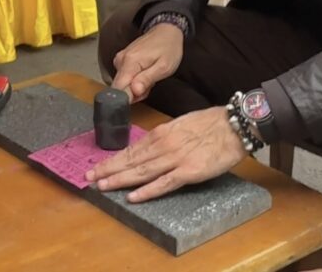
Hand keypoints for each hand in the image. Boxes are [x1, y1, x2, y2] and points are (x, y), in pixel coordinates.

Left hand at [86, 107, 247, 201]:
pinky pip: (164, 183)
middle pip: (131, 161)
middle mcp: (163, 146)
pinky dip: (147, 190)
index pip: (131, 150)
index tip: (96, 167)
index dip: (111, 160)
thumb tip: (148, 147)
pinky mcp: (189, 171)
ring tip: (102, 186)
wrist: (233, 125)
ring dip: (120, 180)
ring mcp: (175, 159)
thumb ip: (163, 137)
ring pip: (142, 172)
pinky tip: (133, 196)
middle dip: (108, 170)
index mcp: (160, 133)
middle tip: (88, 179)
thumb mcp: (179, 125)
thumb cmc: (209, 124)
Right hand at [111, 24, 184, 102]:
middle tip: (150, 84)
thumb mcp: (164, 67)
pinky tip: (144, 74)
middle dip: (134, 92)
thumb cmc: (168, 48)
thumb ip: (147, 80)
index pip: (118, 89)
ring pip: (122, 83)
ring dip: (136, 86)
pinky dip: (134, 79)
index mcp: (130, 62)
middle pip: (120, 87)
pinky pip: (124, 76)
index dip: (130, 97)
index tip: (142, 94)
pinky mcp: (122, 59)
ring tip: (150, 77)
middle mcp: (121, 60)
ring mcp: (120, 59)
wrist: (167, 31)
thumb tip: (134, 91)